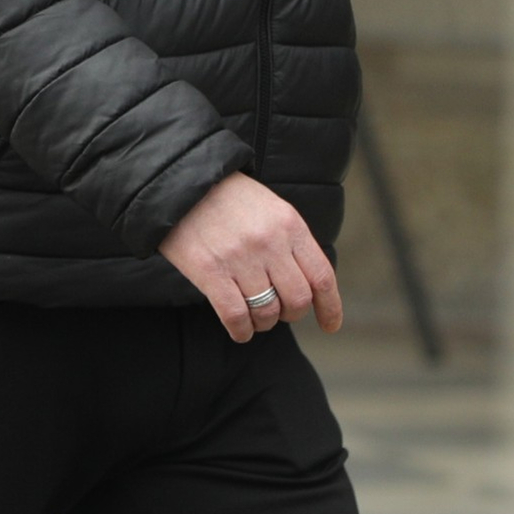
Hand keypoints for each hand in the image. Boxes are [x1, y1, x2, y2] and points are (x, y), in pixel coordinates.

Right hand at [157, 172, 342, 341]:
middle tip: (278, 312)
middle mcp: (269, 242)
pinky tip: (240, 330)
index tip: (330, 325)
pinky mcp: (210, 271)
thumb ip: (291, 242)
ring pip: (267, 312)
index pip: (322, 276)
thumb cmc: (229, 197)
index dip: (330, 307)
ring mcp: (240, 258)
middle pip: (297, 300)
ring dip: (264, 323)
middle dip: (291, 315)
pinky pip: (236, 316)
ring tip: (255, 318)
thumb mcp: (271, 208)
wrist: (182, 182)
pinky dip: (242, 331)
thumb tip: (308, 285)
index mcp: (290, 224)